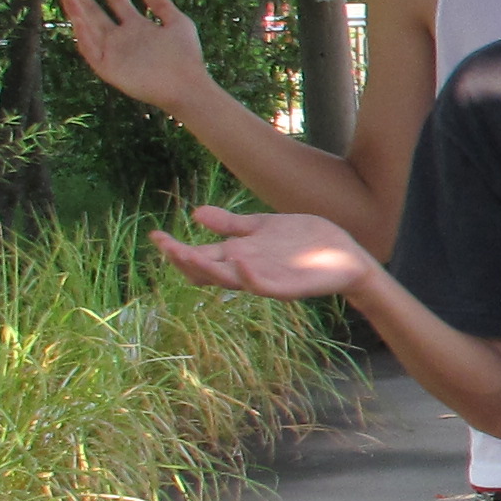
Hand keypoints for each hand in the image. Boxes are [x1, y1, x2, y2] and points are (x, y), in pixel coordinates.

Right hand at [58, 0, 218, 114]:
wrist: (187, 85)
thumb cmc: (185, 56)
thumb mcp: (178, 23)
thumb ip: (162, 5)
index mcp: (137, 27)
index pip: (117, 2)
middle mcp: (121, 38)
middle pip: (95, 14)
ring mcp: (113, 53)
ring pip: (88, 29)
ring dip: (76, 12)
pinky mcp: (108, 68)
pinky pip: (91, 50)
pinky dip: (83, 36)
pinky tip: (78, 20)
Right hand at [148, 203, 376, 302]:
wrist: (346, 253)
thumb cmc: (305, 241)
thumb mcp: (263, 227)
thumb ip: (232, 225)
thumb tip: (196, 213)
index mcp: (238, 255)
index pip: (199, 254)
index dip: (175, 248)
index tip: (155, 235)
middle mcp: (246, 269)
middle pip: (207, 271)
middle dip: (184, 260)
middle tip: (167, 247)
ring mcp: (265, 279)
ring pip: (229, 281)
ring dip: (208, 269)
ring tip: (188, 254)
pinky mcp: (288, 286)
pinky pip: (263, 286)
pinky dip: (249, 276)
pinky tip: (239, 261)